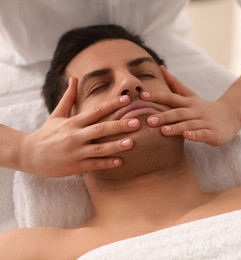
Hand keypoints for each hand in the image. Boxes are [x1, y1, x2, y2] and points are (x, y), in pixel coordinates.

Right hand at [19, 77, 139, 176]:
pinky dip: (107, 163)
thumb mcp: (57, 114)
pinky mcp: (74, 166)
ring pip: (99, 148)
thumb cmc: (46, 133)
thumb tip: (74, 77)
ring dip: (116, 145)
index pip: (96, 111)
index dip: (112, 105)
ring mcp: (75, 152)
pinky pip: (94, 164)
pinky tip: (120, 161)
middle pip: (100, 129)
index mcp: (73, 122)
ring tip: (132, 142)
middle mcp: (75, 135)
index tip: (127, 99)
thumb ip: (69, 97)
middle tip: (136, 122)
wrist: (28, 155)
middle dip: (119, 125)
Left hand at [141, 67, 240, 145]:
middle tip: (149, 121)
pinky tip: (186, 136)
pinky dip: (195, 135)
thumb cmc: (204, 108)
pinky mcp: (212, 133)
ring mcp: (205, 122)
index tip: (142, 95)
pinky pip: (203, 134)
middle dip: (164, 116)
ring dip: (176, 127)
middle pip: (179, 112)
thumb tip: (160, 66)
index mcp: (188, 102)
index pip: (171, 97)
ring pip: (189, 124)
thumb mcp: (190, 95)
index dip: (157, 96)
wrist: (230, 117)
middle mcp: (196, 110)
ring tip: (163, 131)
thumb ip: (174, 84)